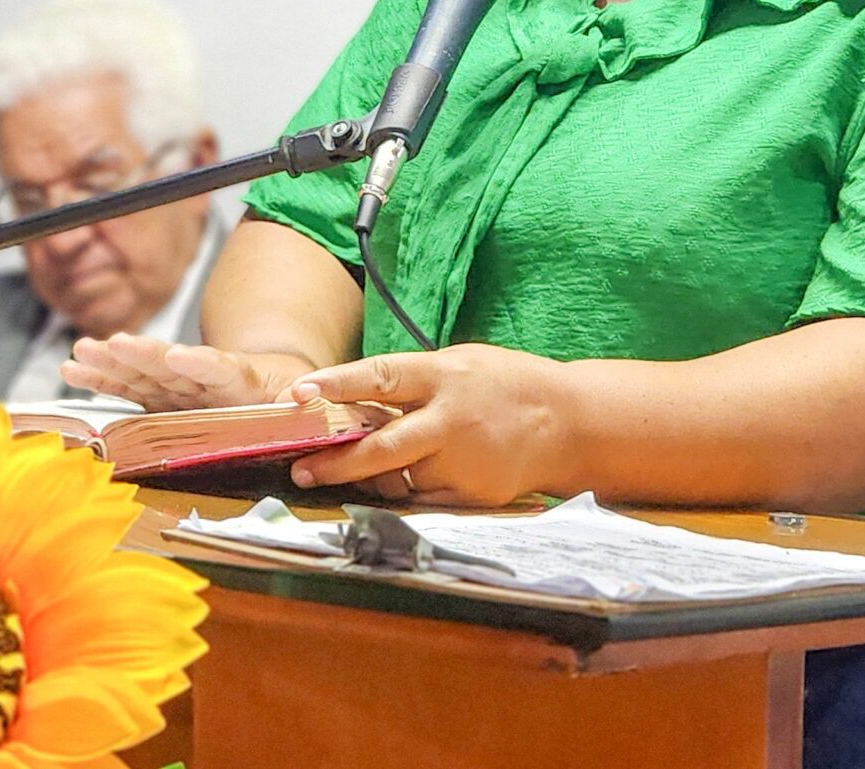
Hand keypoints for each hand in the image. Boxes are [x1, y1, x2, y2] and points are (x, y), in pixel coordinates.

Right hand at [63, 334, 303, 410]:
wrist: (271, 385)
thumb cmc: (287, 398)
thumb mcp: (306, 402)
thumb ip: (308, 402)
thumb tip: (306, 396)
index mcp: (242, 380)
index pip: (220, 368)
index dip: (200, 362)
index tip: (179, 355)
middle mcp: (202, 379)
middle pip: (170, 367)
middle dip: (142, 356)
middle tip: (114, 345)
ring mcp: (178, 386)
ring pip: (142, 372)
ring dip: (111, 363)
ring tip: (82, 352)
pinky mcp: (160, 398)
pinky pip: (128, 389)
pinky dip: (101, 381)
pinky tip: (72, 369)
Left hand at [285, 344, 569, 507]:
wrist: (567, 422)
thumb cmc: (504, 386)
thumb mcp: (459, 365)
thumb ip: (413, 385)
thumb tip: (355, 406)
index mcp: (444, 376)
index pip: (381, 377)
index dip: (337, 385)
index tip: (297, 394)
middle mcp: (450, 419)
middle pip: (382, 447)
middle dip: (336, 463)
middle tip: (301, 469)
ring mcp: (463, 461)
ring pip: (401, 478)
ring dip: (383, 475)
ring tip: (388, 463)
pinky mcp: (472, 494)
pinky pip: (425, 498)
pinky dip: (416, 490)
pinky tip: (429, 474)